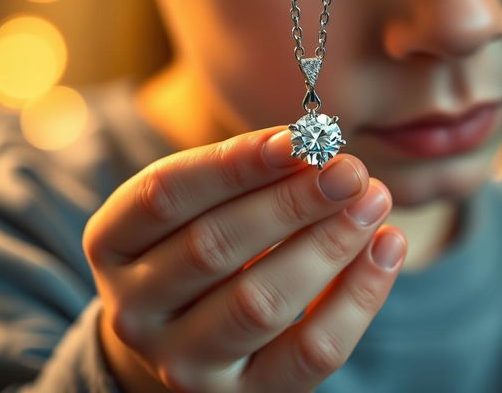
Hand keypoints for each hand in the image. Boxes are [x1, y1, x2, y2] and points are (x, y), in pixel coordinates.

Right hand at [83, 125, 405, 392]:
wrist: (184, 332)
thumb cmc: (198, 243)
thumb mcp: (201, 203)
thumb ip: (248, 175)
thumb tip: (321, 153)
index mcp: (114, 242)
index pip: (167, 193)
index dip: (236, 162)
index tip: (299, 139)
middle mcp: (135, 307)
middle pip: (214, 246)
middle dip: (292, 202)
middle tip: (349, 170)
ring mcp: (184, 361)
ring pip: (261, 301)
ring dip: (329, 244)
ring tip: (373, 200)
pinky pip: (310, 352)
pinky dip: (359, 297)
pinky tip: (387, 246)